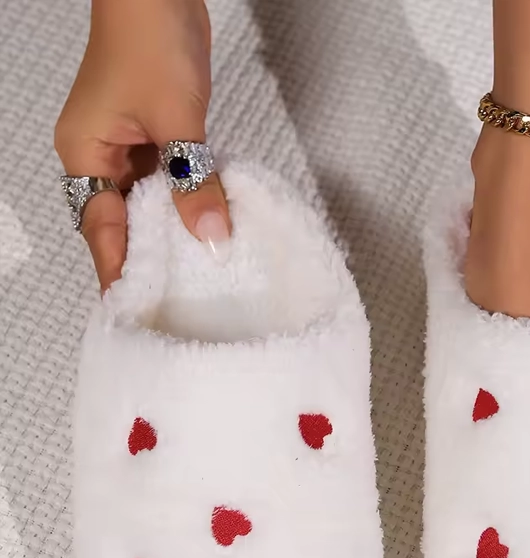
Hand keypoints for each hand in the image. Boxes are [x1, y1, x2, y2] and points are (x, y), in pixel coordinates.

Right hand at [55, 0, 230, 292]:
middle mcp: (100, 158)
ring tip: (198, 280)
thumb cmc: (152, 43)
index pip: (101, 229)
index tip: (137, 313)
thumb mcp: (177, 119)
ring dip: (173, 235)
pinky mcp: (155, 140)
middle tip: (176, 306)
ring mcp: (127, 149)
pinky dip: (186, 206)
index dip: (119, 271)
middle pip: (122, 223)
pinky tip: (208, 232)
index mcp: (85, 155)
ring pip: (148, 207)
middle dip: (149, 262)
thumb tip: (213, 237)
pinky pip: (169, 185)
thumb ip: (194, 179)